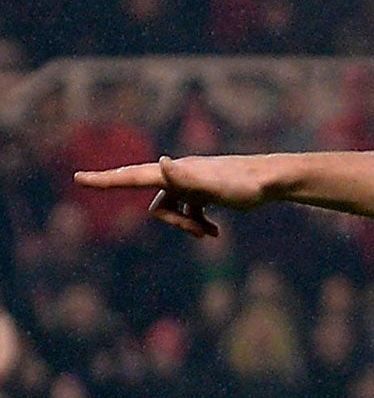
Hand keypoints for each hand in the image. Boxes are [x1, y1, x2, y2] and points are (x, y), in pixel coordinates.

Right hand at [73, 154, 279, 237]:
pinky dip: (197, 223)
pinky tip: (215, 234)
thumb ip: (187, 178)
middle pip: (157, 202)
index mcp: (174, 173)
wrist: (272, 180)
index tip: (78, 178)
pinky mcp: (204, 192)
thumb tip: (163, 162)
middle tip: (202, 233)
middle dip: (173, 221)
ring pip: (172, 209)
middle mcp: (178, 175)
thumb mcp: (216, 187)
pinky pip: (188, 210)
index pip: (132, 176)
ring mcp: (191, 183)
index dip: (105, 179)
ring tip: (212, 234)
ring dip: (187, 225)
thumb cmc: (246, 186)